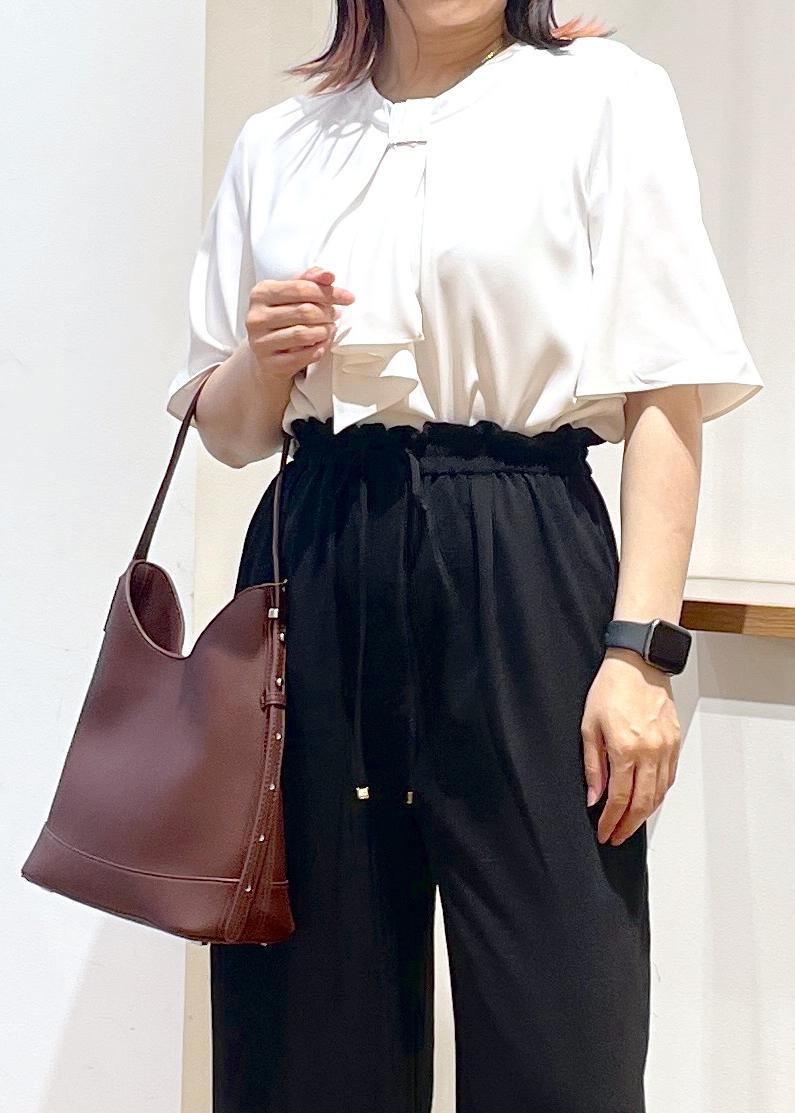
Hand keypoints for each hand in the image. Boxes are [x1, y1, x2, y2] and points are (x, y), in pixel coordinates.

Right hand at [245, 266, 354, 380]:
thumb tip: (328, 275)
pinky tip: (321, 344)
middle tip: (336, 315)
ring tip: (329, 329)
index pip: (301, 288)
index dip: (329, 292)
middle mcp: (256, 317)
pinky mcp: (269, 363)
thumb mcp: (290, 296)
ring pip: (304, 334)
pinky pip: (303, 356)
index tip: (348, 297)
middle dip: (327, 313)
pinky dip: (318, 349)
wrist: (265, 356)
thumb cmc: (281, 320)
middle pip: (305, 311)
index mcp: (261, 293)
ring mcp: (260, 342)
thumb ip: (308, 281)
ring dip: (324, 331)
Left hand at [580, 647, 682, 844]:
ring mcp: (666, 748)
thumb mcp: (589, 726)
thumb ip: (593, 766)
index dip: (611, 820)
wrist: (638, 663)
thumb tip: (594, 797)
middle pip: (642, 803)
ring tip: (630, 824)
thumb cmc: (610, 688)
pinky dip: (659, 794)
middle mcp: (650, 752)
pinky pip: (669, 777)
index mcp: (625, 749)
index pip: (619, 798)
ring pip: (659, 793)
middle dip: (628, 825)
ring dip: (645, 814)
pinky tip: (649, 800)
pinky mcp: (675, 741)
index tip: (604, 832)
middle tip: (616, 836)